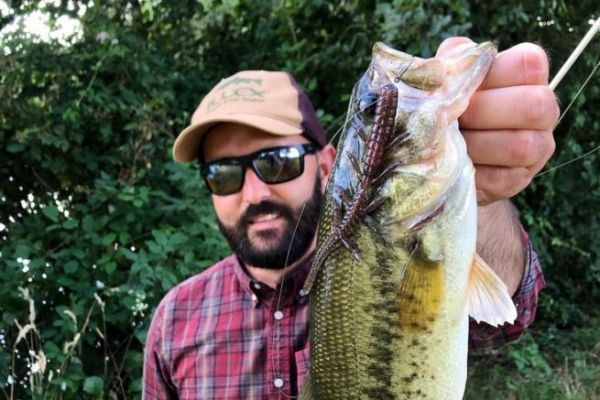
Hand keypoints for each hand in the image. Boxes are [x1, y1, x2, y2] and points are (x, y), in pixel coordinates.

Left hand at [437, 37, 558, 204]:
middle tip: (453, 118)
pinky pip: (502, 178)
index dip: (492, 74)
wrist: (444, 154)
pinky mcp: (520, 179)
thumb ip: (451, 64)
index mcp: (529, 76)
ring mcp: (538, 147)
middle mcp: (544, 109)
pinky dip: (473, 171)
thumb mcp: (447, 78)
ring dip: (476, 145)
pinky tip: (455, 164)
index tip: (463, 85)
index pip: (528, 64)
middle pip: (532, 106)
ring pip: (520, 146)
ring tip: (449, 143)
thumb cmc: (450, 105)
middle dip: (482, 112)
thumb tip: (447, 67)